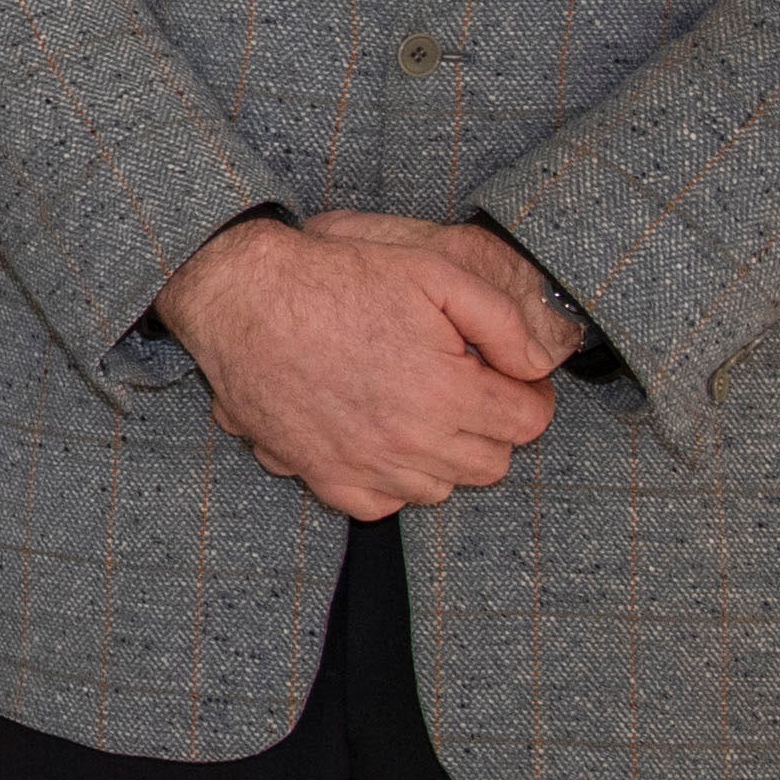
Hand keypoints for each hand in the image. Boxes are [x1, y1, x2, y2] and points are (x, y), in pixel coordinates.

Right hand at [156, 212, 559, 519]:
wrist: (243, 299)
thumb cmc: (335, 279)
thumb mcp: (431, 273)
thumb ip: (500, 320)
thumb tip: (537, 366)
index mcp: (446, 392)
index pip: (529, 422)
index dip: (527, 394)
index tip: (506, 375)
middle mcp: (410, 441)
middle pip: (491, 463)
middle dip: (488, 426)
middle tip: (460, 388)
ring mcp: (366, 466)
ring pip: (439, 489)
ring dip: (441, 456)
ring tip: (417, 410)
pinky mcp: (324, 476)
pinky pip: (382, 506)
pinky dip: (389, 482)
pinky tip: (378, 439)